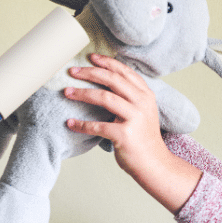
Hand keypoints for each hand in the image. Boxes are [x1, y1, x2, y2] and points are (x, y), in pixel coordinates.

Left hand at [64, 53, 164, 178]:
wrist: (154, 164)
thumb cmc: (143, 138)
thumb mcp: (143, 111)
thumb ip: (130, 96)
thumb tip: (107, 80)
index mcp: (146, 95)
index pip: (124, 71)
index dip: (107, 62)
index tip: (91, 58)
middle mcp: (142, 103)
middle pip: (112, 79)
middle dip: (90, 72)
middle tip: (72, 71)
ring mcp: (134, 119)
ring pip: (104, 97)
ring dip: (82, 93)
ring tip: (67, 92)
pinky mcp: (124, 136)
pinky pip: (97, 126)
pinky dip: (81, 124)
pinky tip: (70, 123)